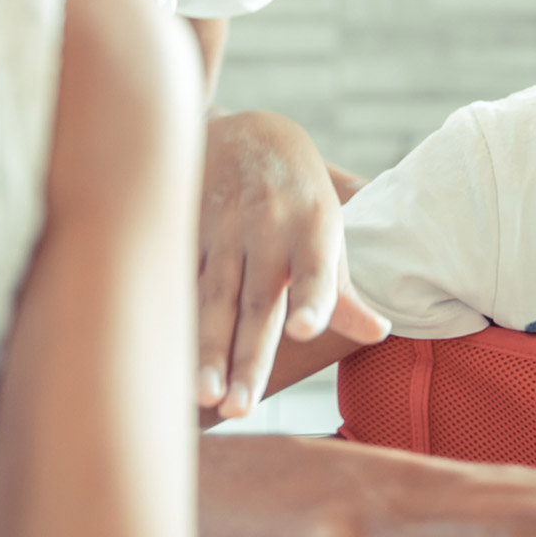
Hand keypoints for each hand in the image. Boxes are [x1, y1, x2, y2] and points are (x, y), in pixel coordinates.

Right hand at [198, 110, 390, 418]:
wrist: (242, 128)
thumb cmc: (297, 193)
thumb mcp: (327, 228)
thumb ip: (341, 287)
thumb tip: (378, 333)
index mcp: (312, 228)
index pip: (314, 271)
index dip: (312, 299)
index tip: (305, 330)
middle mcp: (266, 229)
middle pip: (256, 302)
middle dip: (246, 357)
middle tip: (239, 408)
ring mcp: (220, 230)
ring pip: (210, 298)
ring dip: (205, 349)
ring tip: (203, 397)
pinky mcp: (183, 231)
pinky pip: (175, 278)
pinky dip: (168, 317)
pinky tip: (158, 356)